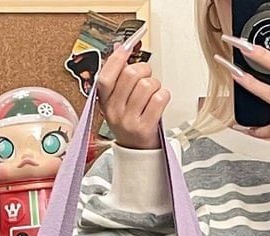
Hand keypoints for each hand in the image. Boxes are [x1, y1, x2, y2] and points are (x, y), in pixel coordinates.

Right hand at [97, 28, 170, 149]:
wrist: (137, 153)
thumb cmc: (130, 123)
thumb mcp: (118, 102)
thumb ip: (118, 78)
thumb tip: (120, 49)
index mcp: (105, 103)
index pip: (105, 77)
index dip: (117, 59)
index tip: (126, 49)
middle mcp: (115, 112)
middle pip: (131, 75)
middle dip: (144, 70)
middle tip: (147, 77)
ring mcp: (129, 121)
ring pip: (147, 85)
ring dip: (156, 84)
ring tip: (153, 93)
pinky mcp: (145, 128)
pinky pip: (159, 99)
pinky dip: (164, 95)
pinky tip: (160, 101)